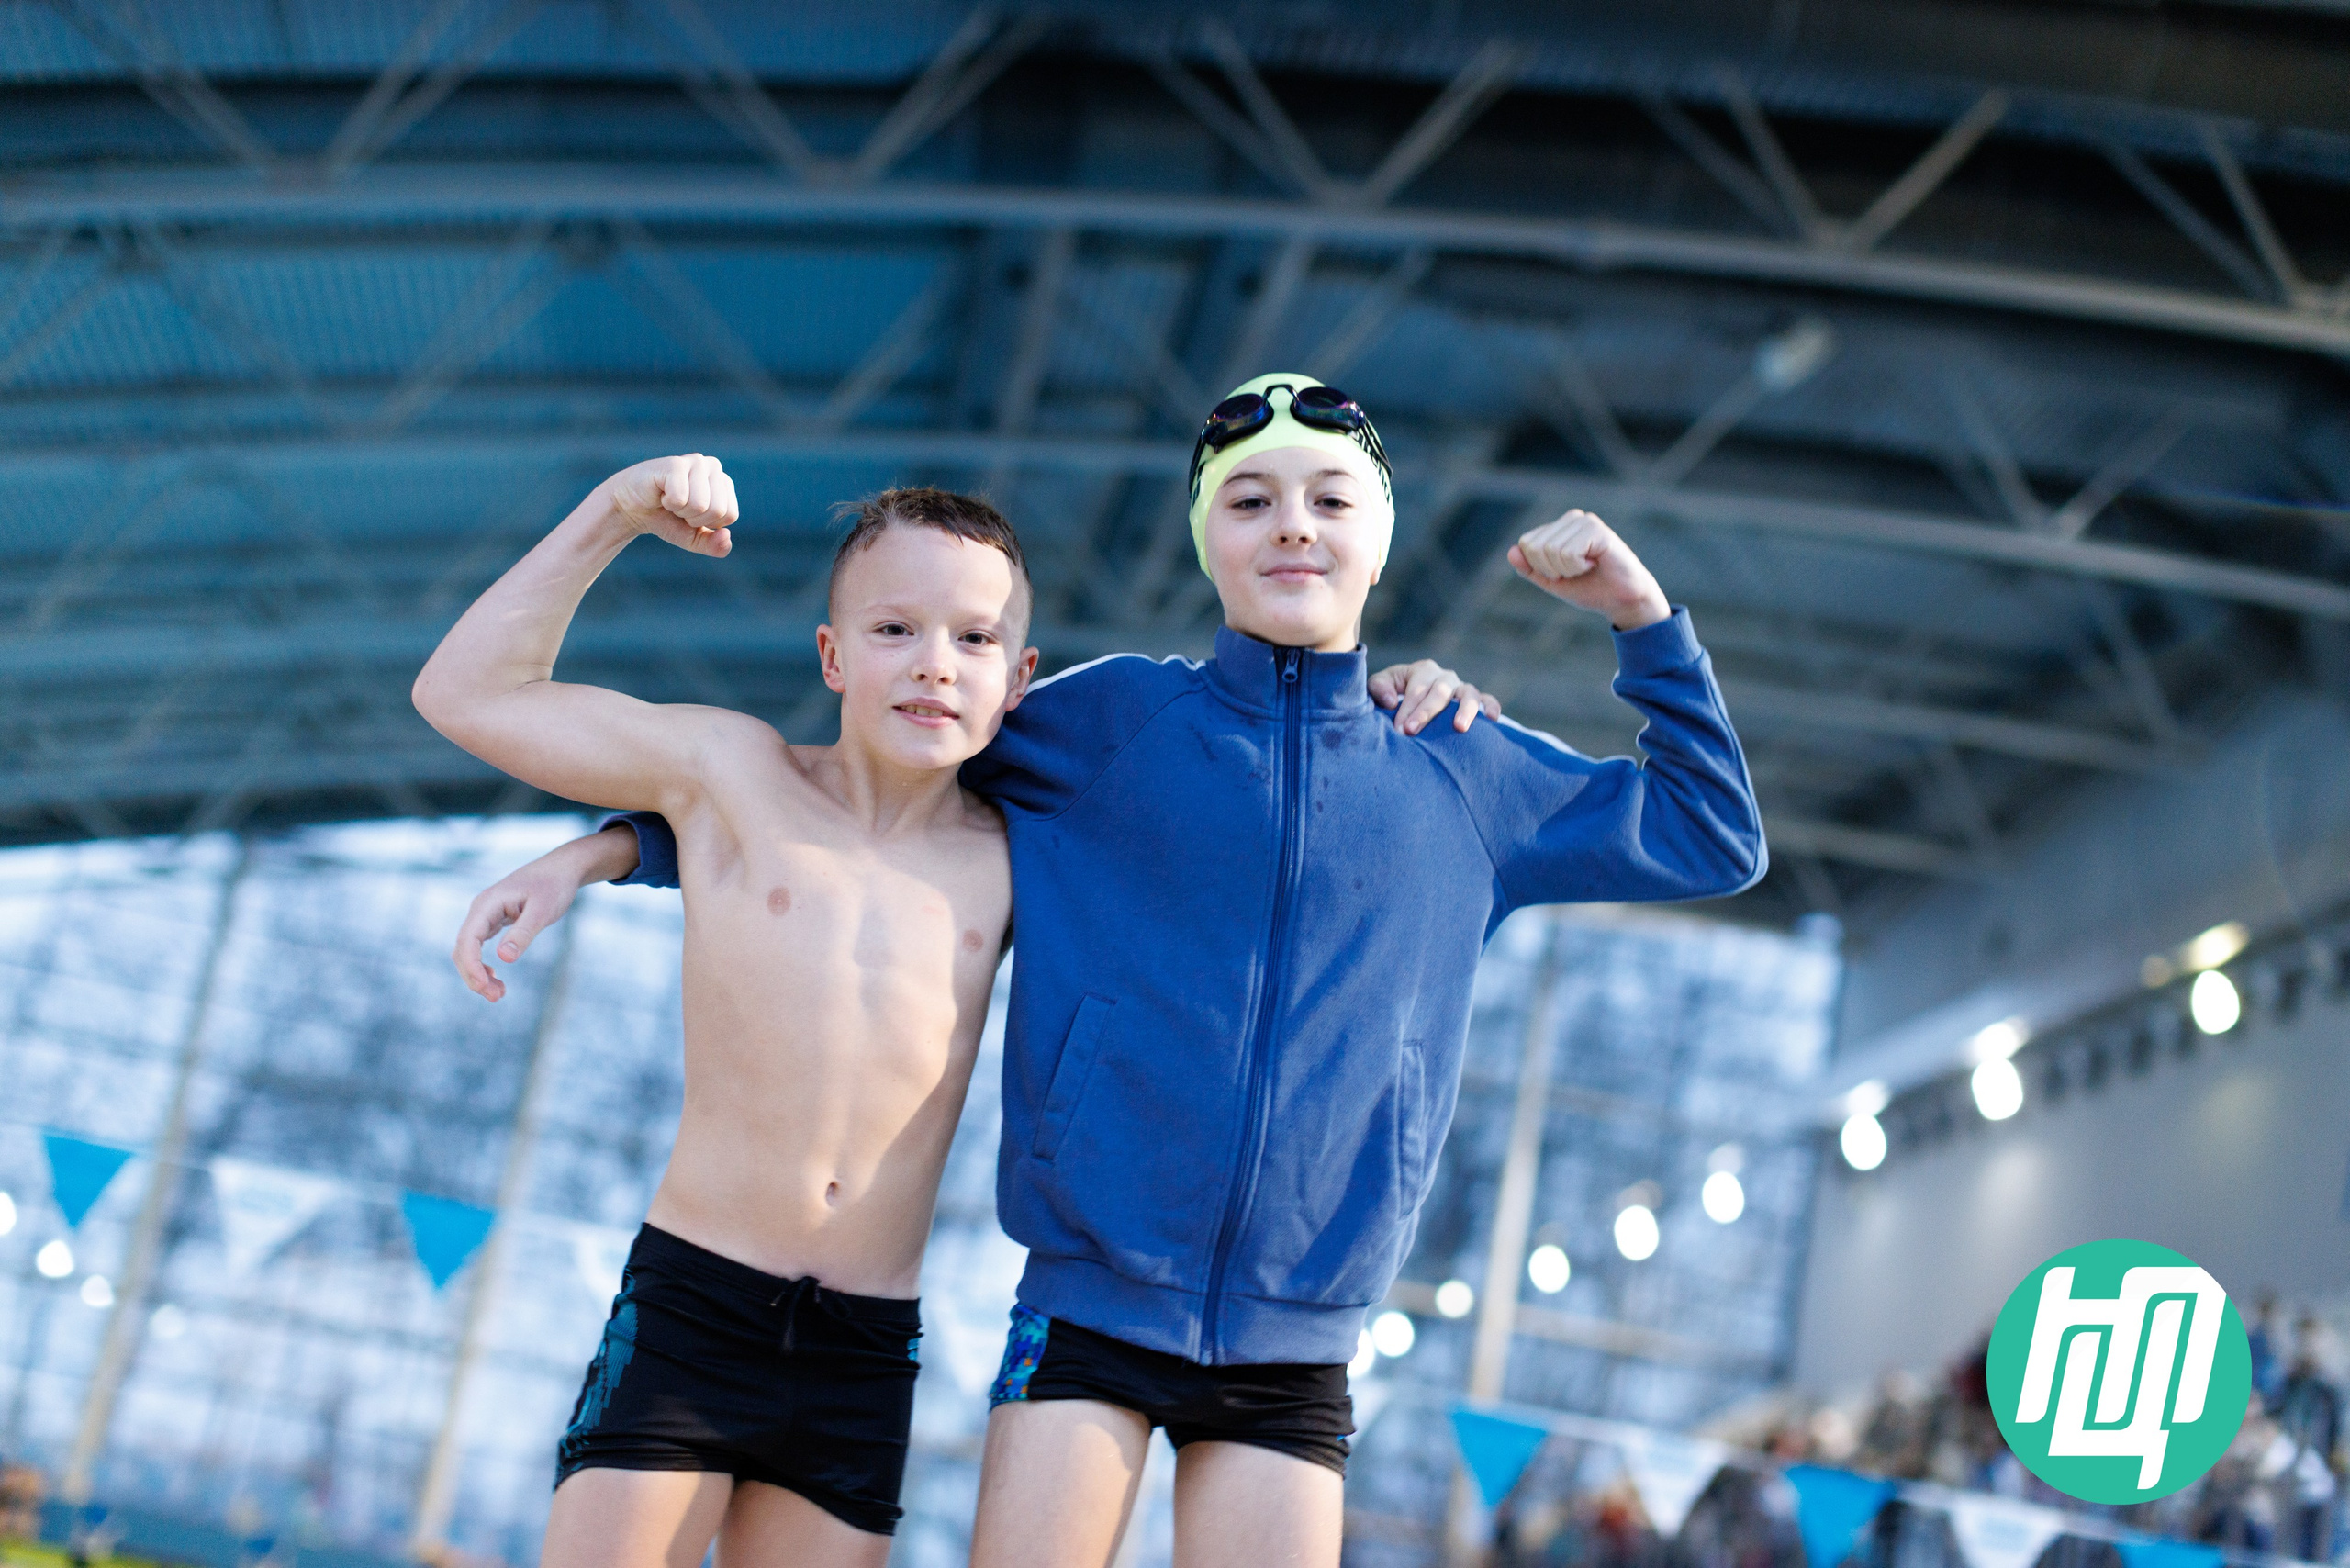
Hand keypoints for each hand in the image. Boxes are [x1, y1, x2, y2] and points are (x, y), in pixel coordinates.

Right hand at [452, 830, 626, 999]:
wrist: (562, 869)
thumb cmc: (554, 886)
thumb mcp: (543, 911)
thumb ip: (524, 933)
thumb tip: (504, 958)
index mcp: (487, 904)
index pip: (467, 939)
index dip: (471, 965)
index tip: (484, 986)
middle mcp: (480, 910)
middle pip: (463, 948)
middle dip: (473, 976)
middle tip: (496, 998)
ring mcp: (485, 915)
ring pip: (468, 950)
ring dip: (477, 974)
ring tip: (498, 994)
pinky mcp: (493, 921)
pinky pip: (478, 947)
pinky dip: (483, 965)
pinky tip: (496, 978)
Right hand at [602, 453, 738, 557]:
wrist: (631, 509)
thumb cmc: (666, 519)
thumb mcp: (694, 538)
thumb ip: (714, 545)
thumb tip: (726, 537)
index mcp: (724, 483)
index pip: (730, 515)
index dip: (707, 524)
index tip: (691, 514)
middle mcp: (713, 467)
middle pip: (718, 510)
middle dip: (694, 518)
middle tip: (678, 508)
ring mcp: (695, 462)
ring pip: (701, 505)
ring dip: (680, 511)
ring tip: (670, 500)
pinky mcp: (675, 463)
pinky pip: (681, 498)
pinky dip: (668, 503)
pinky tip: (661, 493)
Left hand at [1369, 659, 1502, 734]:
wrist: (1410, 701)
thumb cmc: (1393, 695)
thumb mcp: (1381, 687)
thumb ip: (1379, 688)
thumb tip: (1390, 701)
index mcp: (1423, 670)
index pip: (1417, 688)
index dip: (1408, 708)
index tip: (1399, 729)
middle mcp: (1445, 677)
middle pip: (1439, 691)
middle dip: (1426, 712)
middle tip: (1412, 731)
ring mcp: (1462, 688)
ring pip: (1468, 694)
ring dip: (1464, 710)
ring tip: (1459, 727)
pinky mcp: (1476, 701)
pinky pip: (1488, 700)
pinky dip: (1491, 707)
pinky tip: (1491, 720)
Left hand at [1508, 509, 1670, 630]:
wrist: (1623, 600)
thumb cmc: (1591, 588)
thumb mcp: (1552, 581)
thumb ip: (1530, 569)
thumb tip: (1511, 552)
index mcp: (1559, 527)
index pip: (1526, 544)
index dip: (1541, 569)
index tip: (1564, 574)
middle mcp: (1572, 518)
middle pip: (1535, 547)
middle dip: (1552, 570)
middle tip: (1577, 572)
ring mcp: (1585, 521)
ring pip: (1551, 550)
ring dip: (1568, 570)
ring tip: (1588, 567)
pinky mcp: (1597, 530)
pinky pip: (1569, 553)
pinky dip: (1578, 567)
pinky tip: (1596, 563)